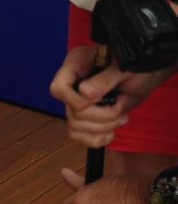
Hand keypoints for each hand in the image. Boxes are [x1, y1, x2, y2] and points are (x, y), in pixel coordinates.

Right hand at [49, 45, 173, 146]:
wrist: (144, 74)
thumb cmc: (135, 64)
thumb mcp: (124, 69)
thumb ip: (105, 79)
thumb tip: (84, 93)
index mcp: (76, 65)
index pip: (58, 88)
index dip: (75, 100)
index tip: (97, 99)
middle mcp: (73, 84)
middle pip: (71, 112)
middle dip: (100, 116)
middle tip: (120, 108)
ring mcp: (77, 102)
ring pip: (75, 127)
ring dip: (103, 127)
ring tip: (121, 117)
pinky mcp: (84, 117)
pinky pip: (78, 136)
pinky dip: (96, 138)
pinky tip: (110, 132)